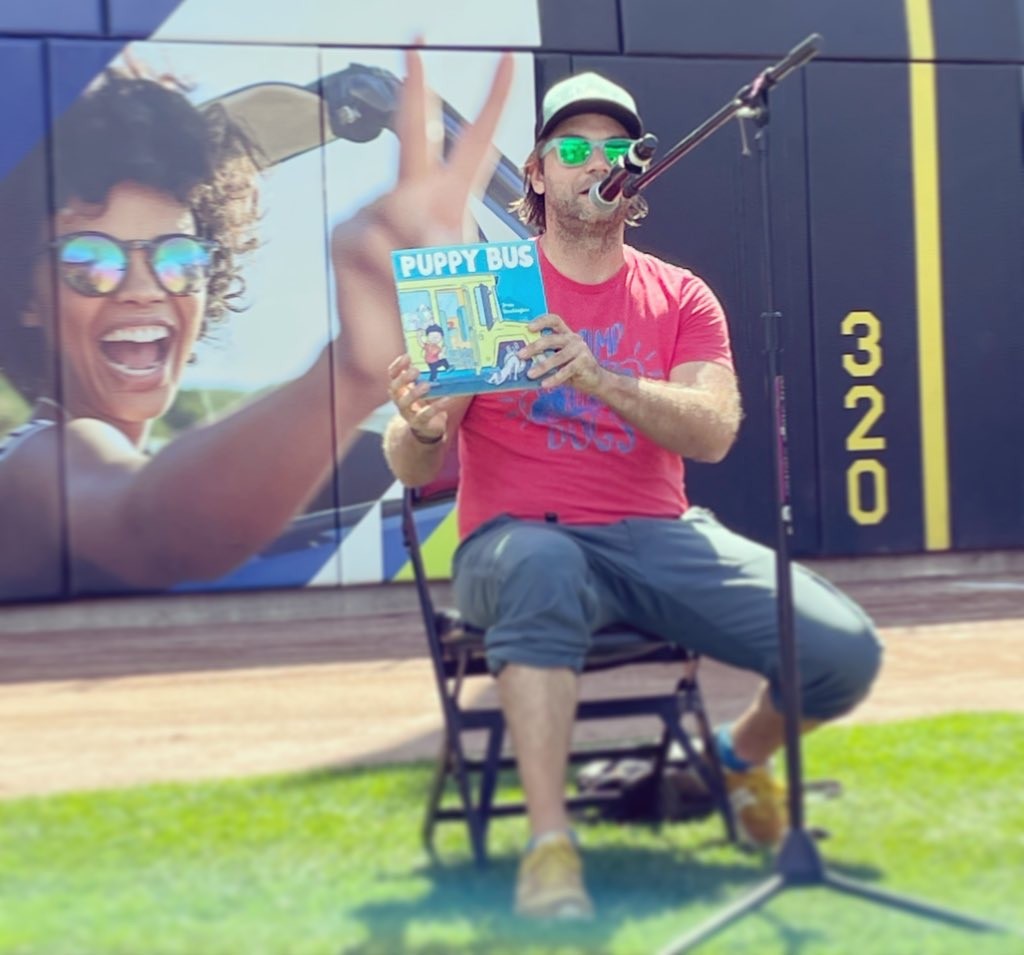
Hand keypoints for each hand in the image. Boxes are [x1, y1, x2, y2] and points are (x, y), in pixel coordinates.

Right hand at [330, 49, 512, 407]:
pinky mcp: (347, 236)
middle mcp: (406, 199)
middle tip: (419, 42)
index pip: (469, 145)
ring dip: (423, 249)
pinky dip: (396, 270)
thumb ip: (456, 258)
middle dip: (416, 88)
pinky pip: (378, 242)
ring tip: (426, 283)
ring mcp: (372, 214)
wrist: (387, 359)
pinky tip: (396, 289)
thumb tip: (433, 243)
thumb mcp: (460, 288)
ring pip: (404, 211)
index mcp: (444, 205)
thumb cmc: (429, 322)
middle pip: (414, 133)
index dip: (489, 105)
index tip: (505, 62)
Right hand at [387, 353, 450, 440]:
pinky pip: (425, 415)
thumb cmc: (426, 402)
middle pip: (394, 388)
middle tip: (415, 371)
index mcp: (400, 389)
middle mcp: (400, 400)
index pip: (392, 375)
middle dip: (403, 379)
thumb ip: (428, 376)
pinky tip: (446, 399)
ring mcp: (407, 413)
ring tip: (426, 385)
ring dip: (414, 393)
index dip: (397, 366)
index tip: (407, 356)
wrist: (429, 428)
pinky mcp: (419, 423)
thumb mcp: (424, 388)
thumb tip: (442, 356)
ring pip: (404, 403)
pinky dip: (436, 407)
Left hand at [520, 313, 609, 394]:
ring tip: (530, 374)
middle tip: (521, 355)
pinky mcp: (584, 362)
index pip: (554, 320)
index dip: (541, 321)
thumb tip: (522, 361)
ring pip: (558, 357)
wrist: (595, 381)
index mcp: (566, 334)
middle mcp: (573, 339)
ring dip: (542, 366)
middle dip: (535, 347)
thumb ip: (545, 356)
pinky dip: (554, 378)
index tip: (528, 327)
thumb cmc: (572, 369)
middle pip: (552, 339)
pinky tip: (544, 384)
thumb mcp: (558, 359)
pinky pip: (566, 371)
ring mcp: (580, 349)